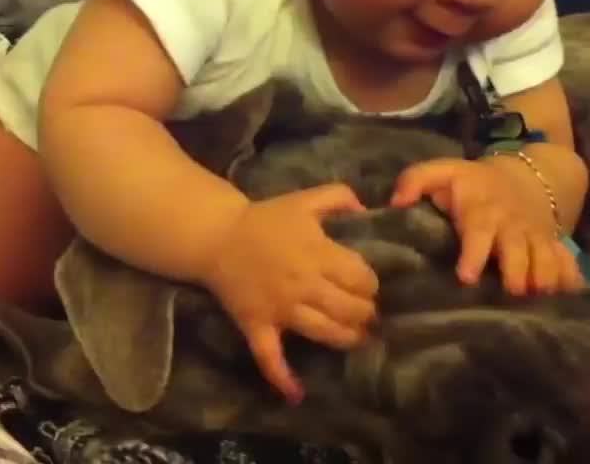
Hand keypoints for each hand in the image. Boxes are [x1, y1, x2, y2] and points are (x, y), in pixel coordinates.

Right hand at [200, 183, 378, 404]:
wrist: (217, 236)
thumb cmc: (264, 219)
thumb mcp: (304, 198)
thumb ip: (340, 196)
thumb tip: (366, 209)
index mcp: (317, 252)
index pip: (361, 278)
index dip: (372, 285)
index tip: (370, 286)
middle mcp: (303, 284)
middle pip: (349, 309)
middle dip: (366, 314)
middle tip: (369, 314)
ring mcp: (280, 309)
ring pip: (324, 333)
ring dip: (347, 339)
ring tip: (357, 338)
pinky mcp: (258, 325)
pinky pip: (269, 356)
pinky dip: (282, 377)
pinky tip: (296, 394)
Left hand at [391, 156, 583, 295]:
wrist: (522, 176)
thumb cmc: (472, 183)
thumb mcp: (443, 172)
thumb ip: (415, 182)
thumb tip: (395, 202)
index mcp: (482, 212)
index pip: (478, 232)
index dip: (474, 254)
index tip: (467, 277)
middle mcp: (512, 227)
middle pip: (518, 251)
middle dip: (517, 271)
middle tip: (513, 293)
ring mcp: (535, 237)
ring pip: (545, 258)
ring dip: (545, 277)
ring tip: (541, 298)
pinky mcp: (552, 245)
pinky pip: (568, 261)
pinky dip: (571, 276)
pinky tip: (571, 295)